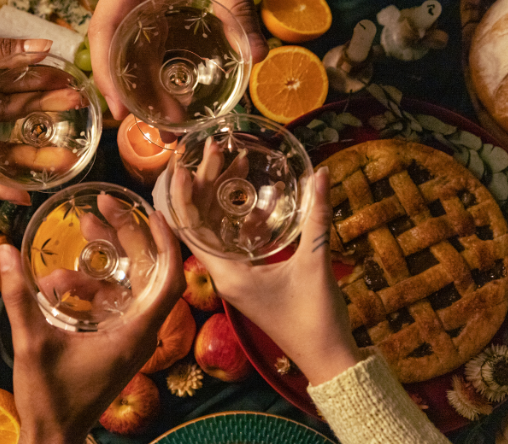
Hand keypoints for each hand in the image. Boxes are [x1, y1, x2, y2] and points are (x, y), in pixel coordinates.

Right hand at [0, 0, 52, 204]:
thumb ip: (3, 52)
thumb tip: (44, 47)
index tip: (25, 197)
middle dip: (33, 149)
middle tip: (68, 155)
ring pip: (6, 114)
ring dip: (38, 107)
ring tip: (72, 100)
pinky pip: (2, 90)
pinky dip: (25, 86)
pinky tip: (52, 80)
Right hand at [0, 211, 184, 443]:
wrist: (53, 437)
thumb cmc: (49, 398)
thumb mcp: (32, 344)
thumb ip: (19, 297)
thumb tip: (4, 251)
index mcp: (135, 333)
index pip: (169, 280)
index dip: (166, 243)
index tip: (152, 213)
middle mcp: (141, 333)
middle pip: (147, 273)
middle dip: (126, 238)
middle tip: (99, 211)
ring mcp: (129, 337)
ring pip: (126, 286)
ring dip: (102, 263)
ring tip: (75, 241)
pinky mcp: (116, 342)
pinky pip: (112, 303)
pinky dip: (91, 287)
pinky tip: (59, 282)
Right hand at [89, 0, 268, 120]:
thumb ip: (236, 1)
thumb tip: (256, 55)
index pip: (104, 28)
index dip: (107, 72)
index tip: (121, 110)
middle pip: (119, 47)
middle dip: (134, 92)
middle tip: (160, 132)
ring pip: (137, 47)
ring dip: (151, 86)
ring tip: (174, 123)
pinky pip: (158, 38)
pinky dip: (167, 67)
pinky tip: (183, 92)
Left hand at [171, 165, 363, 384]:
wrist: (327, 358)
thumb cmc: (315, 317)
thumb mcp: (315, 264)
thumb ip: (317, 218)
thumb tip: (321, 174)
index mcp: (226, 273)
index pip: (189, 229)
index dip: (182, 196)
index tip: (180, 165)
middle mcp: (223, 274)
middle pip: (201, 222)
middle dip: (205, 184)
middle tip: (214, 150)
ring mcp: (235, 277)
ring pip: (218, 229)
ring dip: (224, 197)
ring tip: (233, 161)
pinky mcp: (249, 278)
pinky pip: (237, 241)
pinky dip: (244, 218)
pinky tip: (262, 197)